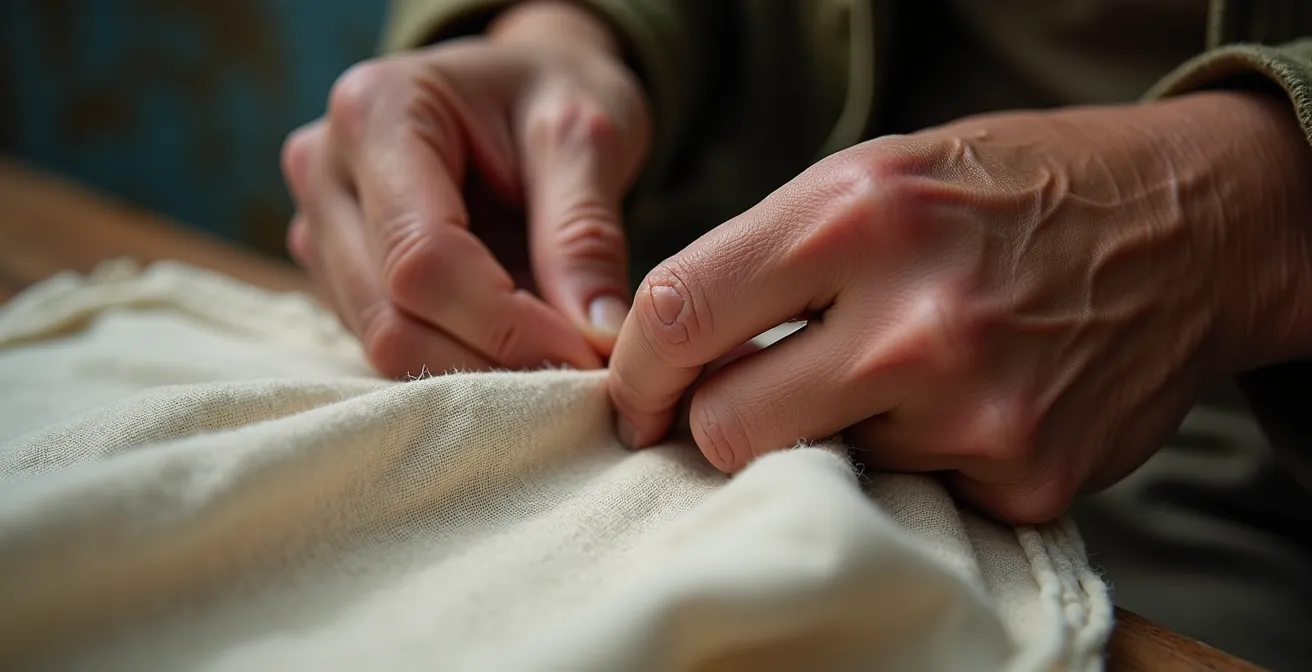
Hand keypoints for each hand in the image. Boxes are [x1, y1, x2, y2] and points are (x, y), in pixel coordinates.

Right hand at [281, 1, 648, 376]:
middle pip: (390, 315)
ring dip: (476, 371)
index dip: (507, 325)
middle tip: (579, 374)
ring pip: (382, 344)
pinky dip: (458, 362)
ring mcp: (319, 228)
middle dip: (491, 360)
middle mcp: (324, 171)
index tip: (586, 355)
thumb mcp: (588, 137)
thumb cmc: (554, 93)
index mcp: (375, 112)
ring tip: (555, 357)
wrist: (525, 84)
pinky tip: (516, 348)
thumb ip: (586, 234)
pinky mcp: (335, 273)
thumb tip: (597, 338)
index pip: (424, 257)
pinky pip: (386, 345)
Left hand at [608, 91, 1311, 522]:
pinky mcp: (1025, 480)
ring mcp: (975, 411)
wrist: (1194, 227)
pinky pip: (912, 495)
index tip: (636, 396)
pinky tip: (968, 404)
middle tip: (740, 406)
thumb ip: (771, 254)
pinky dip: (918, 460)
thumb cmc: (1014, 191)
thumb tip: (672, 347)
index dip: (634, 369)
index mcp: (859, 213)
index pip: (681, 314)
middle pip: (727, 428)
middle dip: (715, 425)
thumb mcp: (881, 173)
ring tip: (896, 378)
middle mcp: (915, 318)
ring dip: (833, 436)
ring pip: (816, 469)